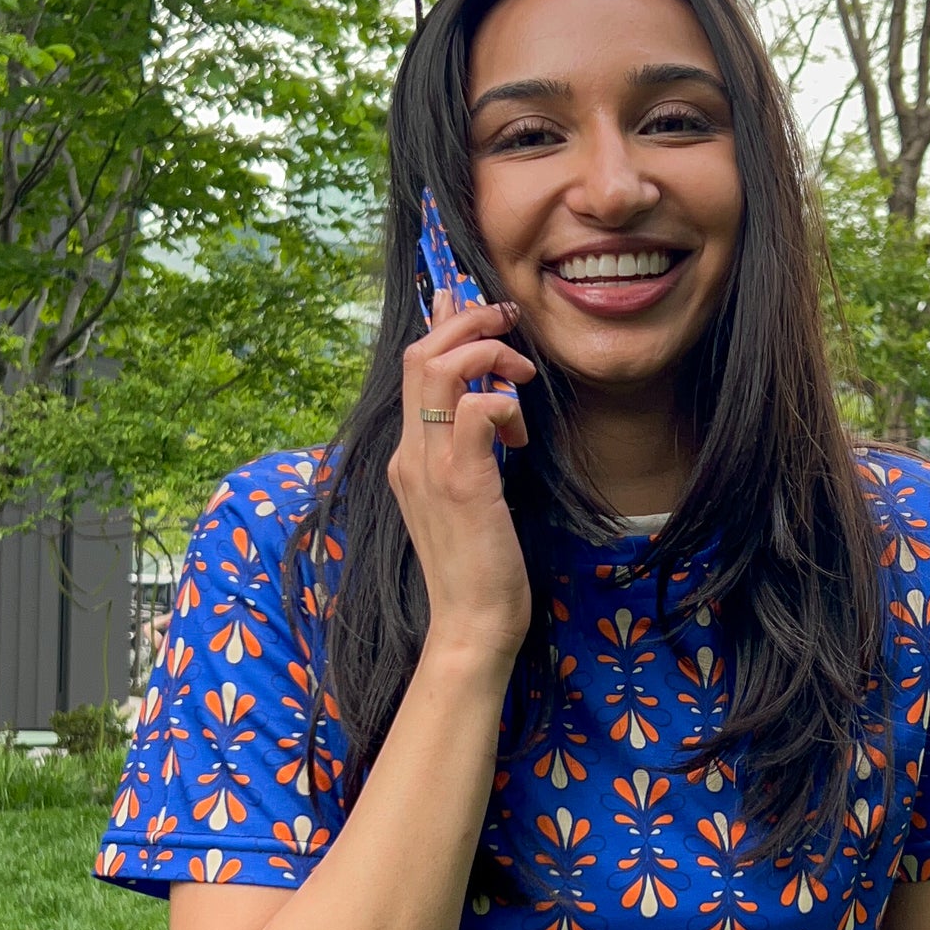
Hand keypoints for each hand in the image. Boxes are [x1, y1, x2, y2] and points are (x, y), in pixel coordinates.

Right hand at [388, 291, 537, 665]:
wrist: (470, 626)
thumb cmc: (478, 570)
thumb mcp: (465, 502)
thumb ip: (466, 457)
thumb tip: (487, 417)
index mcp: (408, 458)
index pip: (414, 371)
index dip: (440, 326)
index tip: (467, 304)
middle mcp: (410, 455)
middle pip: (421, 355)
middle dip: (466, 323)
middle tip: (507, 322)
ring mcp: (431, 468)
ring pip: (440, 369)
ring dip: (488, 354)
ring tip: (521, 375)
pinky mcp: (463, 484)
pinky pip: (479, 410)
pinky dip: (505, 404)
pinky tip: (521, 436)